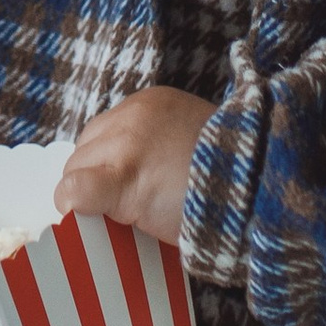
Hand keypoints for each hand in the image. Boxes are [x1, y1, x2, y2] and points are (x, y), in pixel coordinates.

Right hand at [55, 87, 213, 243]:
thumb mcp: (156, 228)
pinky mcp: (152, 96)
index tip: (83, 220)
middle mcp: (129, 138)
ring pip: (89, 137)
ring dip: (97, 156)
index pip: (73, 187)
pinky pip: (114, 117)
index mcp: (129, 177)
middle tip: (110, 203)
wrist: (254, 172)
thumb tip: (82, 210)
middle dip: (86, 182)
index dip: (71, 206)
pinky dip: (118, 136)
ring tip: (124, 174)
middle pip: (76, 161)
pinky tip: (137, 151)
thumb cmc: (206, 210)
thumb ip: (113, 216)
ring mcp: (139, 111)